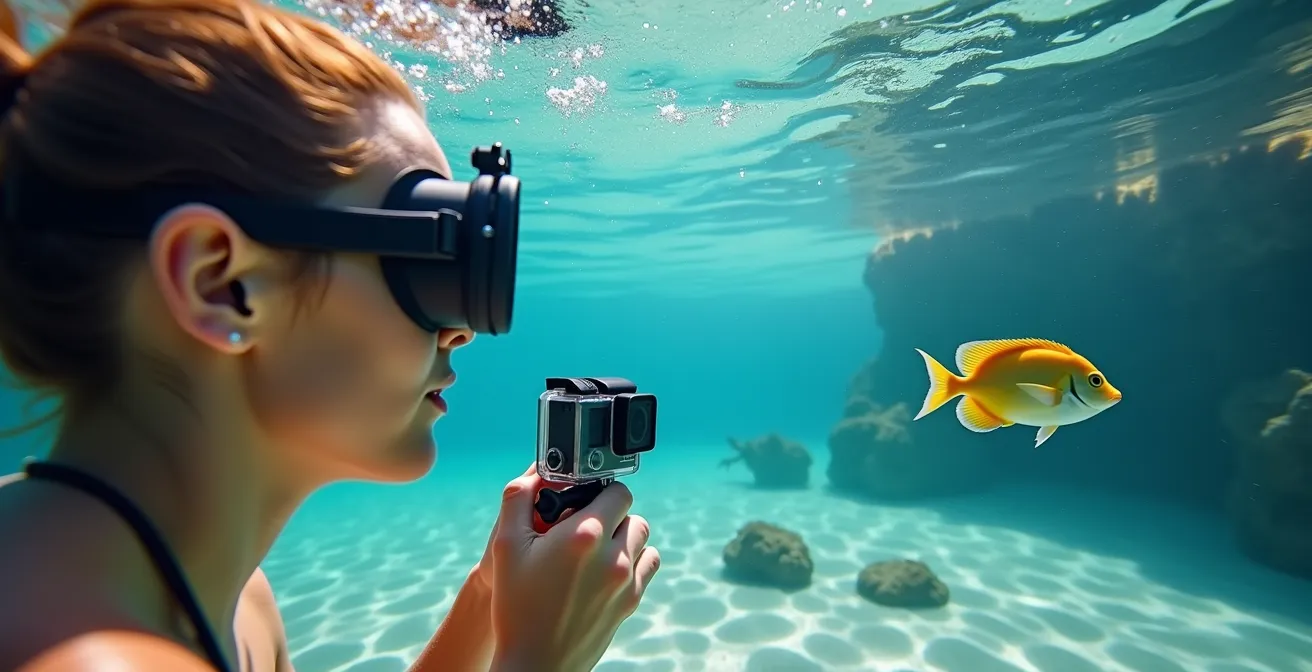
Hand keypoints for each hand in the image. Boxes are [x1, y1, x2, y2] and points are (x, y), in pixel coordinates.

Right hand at [486, 465, 660, 671]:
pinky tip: (610, 568)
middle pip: (633, 513)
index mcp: (584, 536)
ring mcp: (627, 581)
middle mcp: (613, 556)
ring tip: (598, 548)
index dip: (600, 491)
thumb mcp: (505, 546)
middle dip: (612, 514)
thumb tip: (533, 474)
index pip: (617, 491)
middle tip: (586, 526)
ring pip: (643, 539)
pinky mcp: (631, 601)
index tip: (585, 500)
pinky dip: (635, 560)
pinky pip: (649, 565)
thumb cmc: (516, 605)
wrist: (534, 663)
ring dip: (625, 536)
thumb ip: (518, 500)